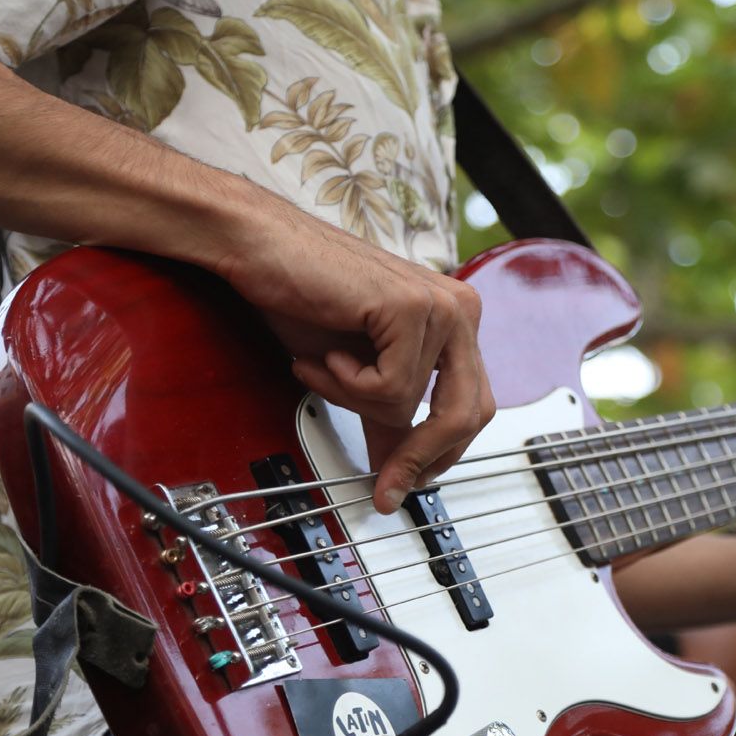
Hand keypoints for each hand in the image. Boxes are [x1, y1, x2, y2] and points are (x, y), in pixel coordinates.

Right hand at [220, 200, 495, 514]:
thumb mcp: (356, 373)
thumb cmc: (304, 297)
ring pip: (414, 404)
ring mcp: (441, 306)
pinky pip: (392, 386)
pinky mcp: (411, 307)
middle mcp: (459, 311)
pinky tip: (326, 352)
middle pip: (466, 414)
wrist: (262, 248)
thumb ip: (386, 418)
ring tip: (324, 367)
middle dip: (419, 456)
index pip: (473, 407)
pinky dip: (348, 382)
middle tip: (385, 485)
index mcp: (455, 323)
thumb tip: (398, 473)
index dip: (440, 454)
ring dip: (355, 400)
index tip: (405, 487)